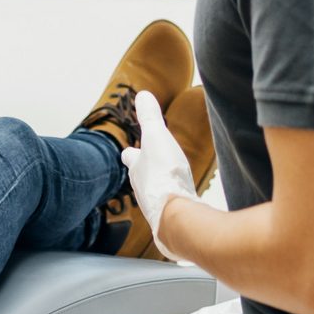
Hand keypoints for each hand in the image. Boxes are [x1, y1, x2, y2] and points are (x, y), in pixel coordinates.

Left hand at [120, 91, 200, 256]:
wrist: (175, 215)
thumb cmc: (163, 174)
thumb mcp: (156, 137)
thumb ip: (149, 117)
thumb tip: (142, 94)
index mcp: (137, 167)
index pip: (129, 155)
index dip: (130, 152)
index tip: (129, 149)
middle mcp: (142, 188)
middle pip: (140, 178)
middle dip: (145, 172)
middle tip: (150, 168)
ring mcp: (156, 206)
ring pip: (155, 195)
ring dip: (160, 189)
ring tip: (168, 186)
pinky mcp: (172, 220)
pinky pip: (172, 209)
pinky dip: (175, 204)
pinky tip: (184, 205)